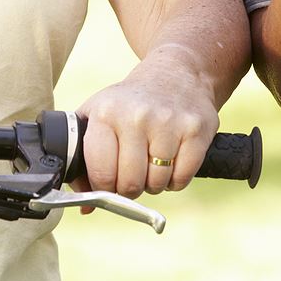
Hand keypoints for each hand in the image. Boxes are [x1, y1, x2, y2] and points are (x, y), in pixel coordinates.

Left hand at [74, 50, 220, 199]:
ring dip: (154, 184)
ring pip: (157, 184)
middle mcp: (136, 116)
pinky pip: (182, 179)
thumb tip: (85, 208)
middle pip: (130, 183)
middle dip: (130, 188)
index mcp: (106, 113)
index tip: (109, 182)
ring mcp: (169, 122)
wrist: (176, 72)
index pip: (101, 173)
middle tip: (133, 175)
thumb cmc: (130, 102)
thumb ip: (84, 161)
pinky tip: (172, 161)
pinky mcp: (196, 129)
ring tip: (152, 163)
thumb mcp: (99, 116)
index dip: (104, 187)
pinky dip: (176, 180)